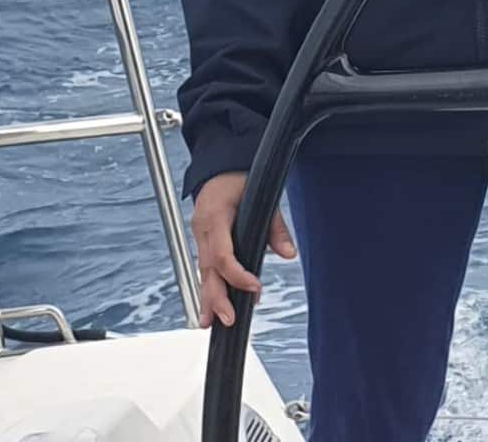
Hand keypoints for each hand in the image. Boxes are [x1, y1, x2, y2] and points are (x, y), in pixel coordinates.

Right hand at [190, 171, 295, 327]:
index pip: (224, 253)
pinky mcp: (201, 239)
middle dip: (217, 296)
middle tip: (228, 319)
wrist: (221, 163)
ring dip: (207, 297)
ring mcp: (199, 234)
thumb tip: (288, 253)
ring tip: (209, 323)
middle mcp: (203, 228)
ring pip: (201, 270)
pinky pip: (203, 265)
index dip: (238, 274)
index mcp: (216, 216)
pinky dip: (206, 285)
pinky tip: (207, 306)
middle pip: (208, 268)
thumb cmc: (241, 176)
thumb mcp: (263, 195)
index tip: (255, 287)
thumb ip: (275, 227)